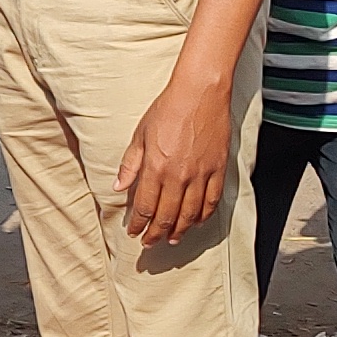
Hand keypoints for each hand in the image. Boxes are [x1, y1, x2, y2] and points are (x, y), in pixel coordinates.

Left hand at [115, 71, 232, 244]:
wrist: (200, 93)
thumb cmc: (168, 109)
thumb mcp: (140, 135)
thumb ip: (130, 165)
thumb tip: (118, 187)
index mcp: (155, 167)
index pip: (145, 207)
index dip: (138, 224)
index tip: (134, 232)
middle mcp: (178, 176)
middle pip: (166, 215)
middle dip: (156, 233)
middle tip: (150, 242)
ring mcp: (201, 175)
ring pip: (190, 214)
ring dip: (179, 230)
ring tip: (172, 238)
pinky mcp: (218, 170)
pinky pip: (212, 201)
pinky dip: (204, 216)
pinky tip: (197, 222)